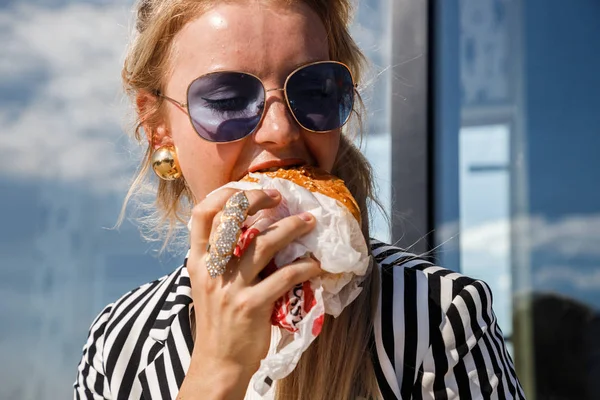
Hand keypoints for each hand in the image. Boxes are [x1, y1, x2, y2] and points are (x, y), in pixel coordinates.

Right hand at [179, 188, 321, 398]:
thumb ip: (220, 256)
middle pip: (232, 220)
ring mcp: (231, 288)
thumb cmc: (217, 319)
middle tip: (280, 199)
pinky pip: (284, 277)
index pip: (202, 214)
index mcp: (197, 261)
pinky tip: (315, 264)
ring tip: (309, 222)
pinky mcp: (252, 306)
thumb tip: (251, 225)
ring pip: (263, 244)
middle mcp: (210, 270)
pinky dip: (304, 266)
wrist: (219, 361)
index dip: (227, 195)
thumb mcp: (208, 283)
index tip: (252, 192)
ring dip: (291, 228)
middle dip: (258, 201)